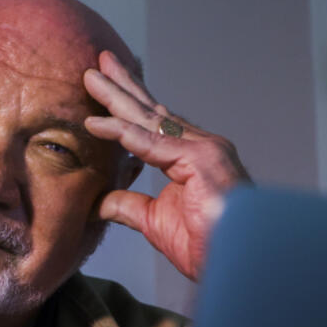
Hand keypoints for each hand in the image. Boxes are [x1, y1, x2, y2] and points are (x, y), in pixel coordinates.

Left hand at [82, 50, 249, 280]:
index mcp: (190, 157)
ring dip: (117, 96)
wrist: (235, 262)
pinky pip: (150, 142)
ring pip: (149, 118)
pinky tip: (96, 123)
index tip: (102, 87)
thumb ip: (129, 206)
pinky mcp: (200, 159)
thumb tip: (101, 202)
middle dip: (122, 86)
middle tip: (97, 63)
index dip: (127, 105)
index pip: (152, 124)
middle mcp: (200, 145)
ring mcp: (203, 149)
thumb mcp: (154, 222)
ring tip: (91, 77)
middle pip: (151, 111)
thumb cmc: (205, 244)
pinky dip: (121, 132)